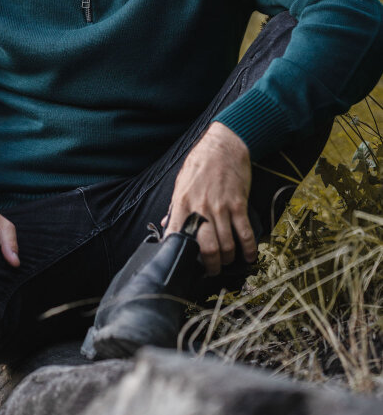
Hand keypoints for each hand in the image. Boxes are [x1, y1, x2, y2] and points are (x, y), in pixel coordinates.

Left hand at [163, 121, 255, 276]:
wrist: (223, 144)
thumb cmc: (200, 164)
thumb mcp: (181, 183)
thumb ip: (174, 207)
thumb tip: (166, 226)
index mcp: (182, 204)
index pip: (177, 236)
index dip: (182, 256)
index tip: (186, 264)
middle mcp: (200, 208)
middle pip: (206, 248)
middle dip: (210, 266)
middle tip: (212, 270)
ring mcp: (220, 207)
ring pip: (226, 245)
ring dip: (228, 259)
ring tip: (227, 262)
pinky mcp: (238, 204)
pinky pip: (244, 233)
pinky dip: (248, 249)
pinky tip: (248, 256)